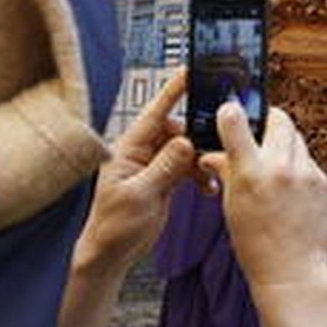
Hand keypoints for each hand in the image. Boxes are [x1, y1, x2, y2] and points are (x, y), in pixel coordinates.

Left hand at [73, 70, 194, 272]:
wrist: (111, 254)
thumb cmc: (113, 226)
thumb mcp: (139, 195)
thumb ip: (163, 167)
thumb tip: (185, 142)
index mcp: (128, 149)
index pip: (155, 112)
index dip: (173, 91)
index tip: (190, 72)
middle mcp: (141, 152)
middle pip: (177, 130)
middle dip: (196, 137)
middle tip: (214, 146)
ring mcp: (153, 166)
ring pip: (185, 150)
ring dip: (200, 161)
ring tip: (210, 177)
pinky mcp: (163, 180)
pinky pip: (187, 167)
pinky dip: (199, 175)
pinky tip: (208, 188)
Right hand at [200, 102, 326, 292]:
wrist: (292, 270)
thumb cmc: (256, 243)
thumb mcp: (231, 205)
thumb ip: (225, 171)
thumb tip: (212, 154)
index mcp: (251, 173)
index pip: (235, 122)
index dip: (230, 112)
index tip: (228, 111)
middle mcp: (281, 168)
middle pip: (279, 118)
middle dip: (268, 121)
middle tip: (259, 133)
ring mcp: (307, 173)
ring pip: (296, 138)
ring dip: (283, 144)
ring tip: (274, 166)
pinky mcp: (323, 182)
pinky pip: (308, 161)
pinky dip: (297, 166)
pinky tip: (290, 188)